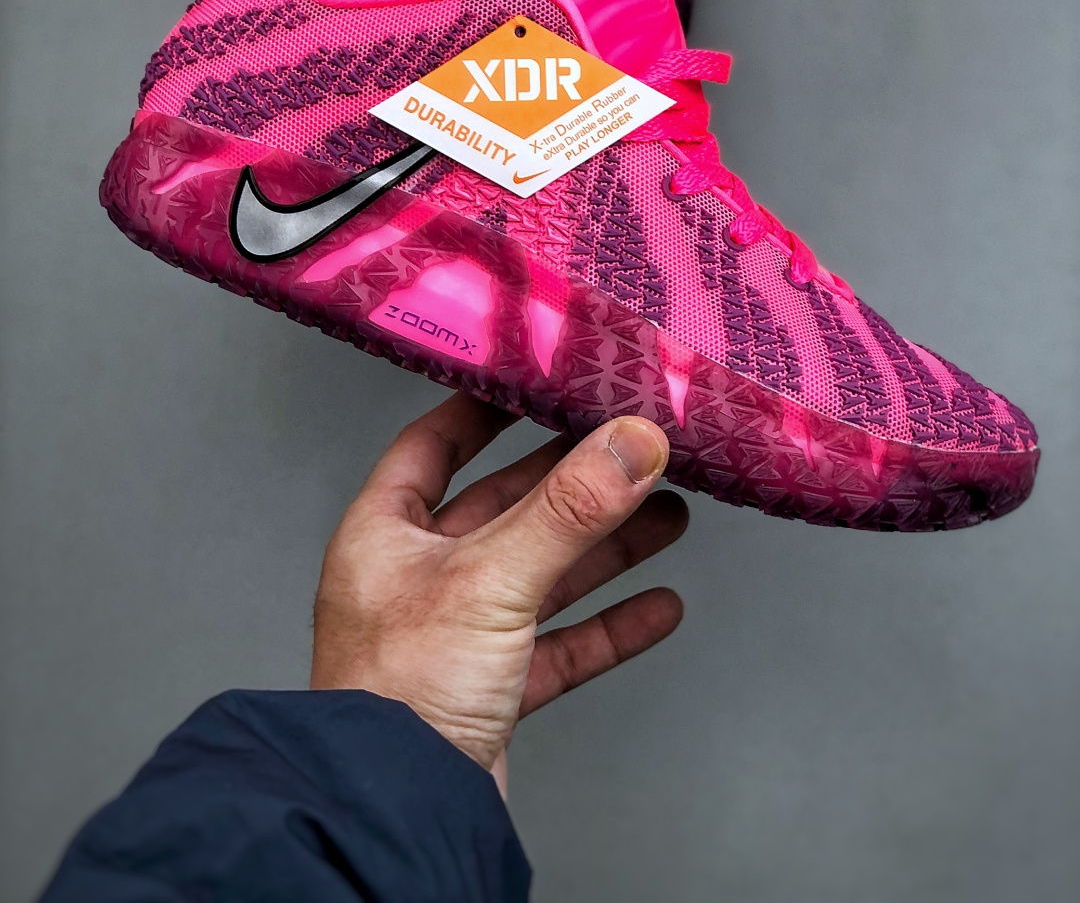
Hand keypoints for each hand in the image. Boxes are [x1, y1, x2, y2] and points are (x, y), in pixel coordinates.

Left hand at [310, 394, 687, 785]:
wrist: (394, 814)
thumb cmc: (397, 693)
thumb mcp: (491, 578)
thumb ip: (569, 510)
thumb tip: (632, 443)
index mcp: (385, 534)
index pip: (432, 445)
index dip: (482, 410)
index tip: (536, 382)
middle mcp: (416, 578)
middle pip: (504, 509)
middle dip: (572, 483)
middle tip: (628, 450)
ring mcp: (454, 636)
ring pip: (540, 575)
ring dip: (603, 549)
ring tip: (666, 515)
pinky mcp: (489, 691)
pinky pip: (559, 645)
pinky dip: (608, 625)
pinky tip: (657, 607)